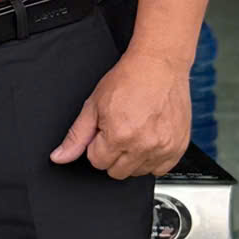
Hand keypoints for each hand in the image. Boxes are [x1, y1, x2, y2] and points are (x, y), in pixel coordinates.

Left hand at [50, 48, 191, 180]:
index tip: (104, 132)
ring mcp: (164, 148)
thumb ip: (76, 136)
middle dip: (112, 154)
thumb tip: (60, 157)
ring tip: (135, 132)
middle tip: (119, 131)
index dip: (96, 146)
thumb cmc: (128, 80)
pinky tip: (149, 139)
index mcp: (119, 136)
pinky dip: (153, 159)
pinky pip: (160, 170)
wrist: (158, 66)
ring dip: (133, 158)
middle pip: (117, 172)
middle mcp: (143, 145)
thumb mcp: (93, 105)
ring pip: (138, 172)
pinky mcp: (178, 147)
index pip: (97, 162)